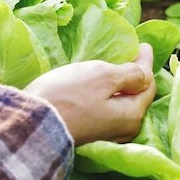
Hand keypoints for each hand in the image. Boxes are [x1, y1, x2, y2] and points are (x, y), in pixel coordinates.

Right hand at [24, 43, 155, 144]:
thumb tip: (146, 73)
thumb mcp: (102, 77)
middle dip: (135, 76)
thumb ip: (129, 74)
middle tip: (130, 54)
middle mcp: (123, 130)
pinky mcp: (88, 133)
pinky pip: (105, 109)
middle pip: (135, 96)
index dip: (146, 62)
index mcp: (132, 116)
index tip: (143, 45)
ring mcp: (105, 134)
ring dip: (118, 86)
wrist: (31, 123)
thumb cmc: (68, 96)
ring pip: (119, 103)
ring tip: (114, 67)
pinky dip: (105, 95)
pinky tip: (96, 86)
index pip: (148, 85)